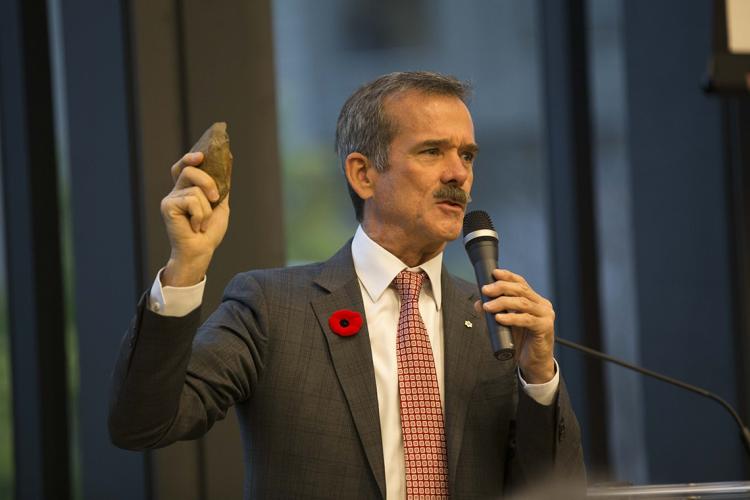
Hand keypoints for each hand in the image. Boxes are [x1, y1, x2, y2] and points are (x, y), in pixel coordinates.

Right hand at [160, 152, 229, 285]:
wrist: (202, 250)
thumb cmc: (209, 230)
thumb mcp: (220, 204)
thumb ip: (221, 184)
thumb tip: (228, 162)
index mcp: (187, 189)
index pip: (184, 167)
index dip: (190, 158)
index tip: (201, 155)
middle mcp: (177, 191)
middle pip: (190, 170)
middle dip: (208, 182)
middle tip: (215, 198)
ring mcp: (171, 198)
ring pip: (195, 189)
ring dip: (206, 209)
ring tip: (202, 223)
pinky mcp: (168, 206)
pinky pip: (191, 200)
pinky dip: (200, 215)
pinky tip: (195, 227)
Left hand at [474, 269, 554, 382]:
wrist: (534, 363)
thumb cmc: (521, 342)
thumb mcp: (505, 324)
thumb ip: (494, 313)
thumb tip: (478, 303)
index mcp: (535, 300)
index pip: (521, 283)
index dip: (507, 276)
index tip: (494, 273)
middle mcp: (542, 305)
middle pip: (521, 289)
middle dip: (501, 287)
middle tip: (485, 290)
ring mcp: (545, 316)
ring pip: (522, 302)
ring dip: (502, 302)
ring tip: (488, 306)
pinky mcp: (545, 328)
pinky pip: (526, 319)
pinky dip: (511, 317)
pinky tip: (500, 318)